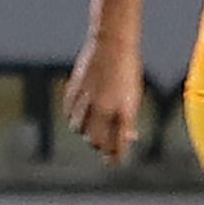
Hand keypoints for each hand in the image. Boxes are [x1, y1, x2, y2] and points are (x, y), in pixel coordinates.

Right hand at [65, 39, 143, 163]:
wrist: (112, 42)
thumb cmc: (128, 70)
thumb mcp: (133, 96)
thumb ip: (128, 119)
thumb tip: (129, 138)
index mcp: (123, 110)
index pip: (117, 144)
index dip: (116, 157)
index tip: (114, 161)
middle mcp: (104, 107)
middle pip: (95, 141)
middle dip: (99, 146)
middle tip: (104, 145)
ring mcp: (86, 99)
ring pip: (79, 130)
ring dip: (86, 132)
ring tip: (93, 126)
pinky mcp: (73, 91)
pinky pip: (70, 114)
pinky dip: (75, 117)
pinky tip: (82, 113)